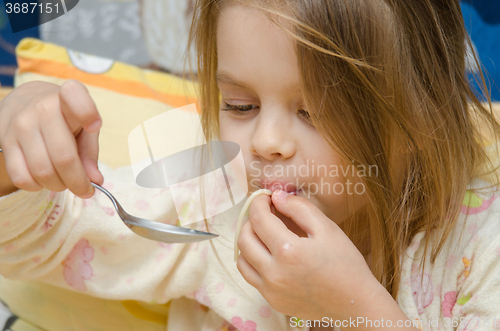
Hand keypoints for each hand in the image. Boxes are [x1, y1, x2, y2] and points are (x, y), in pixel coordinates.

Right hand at [0, 80, 102, 198]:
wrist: (24, 102)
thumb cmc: (64, 118)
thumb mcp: (83, 126)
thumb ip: (90, 151)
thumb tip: (95, 180)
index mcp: (67, 99)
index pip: (75, 97)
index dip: (87, 113)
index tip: (94, 125)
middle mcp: (42, 109)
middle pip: (63, 157)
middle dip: (78, 182)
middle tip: (85, 190)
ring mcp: (20, 126)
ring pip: (43, 172)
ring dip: (59, 186)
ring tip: (65, 182)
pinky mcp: (4, 142)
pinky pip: (22, 177)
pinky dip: (37, 186)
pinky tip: (45, 179)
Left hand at [236, 189, 379, 319]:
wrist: (354, 302)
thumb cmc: (344, 263)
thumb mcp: (327, 228)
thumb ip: (299, 208)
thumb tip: (276, 197)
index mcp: (288, 251)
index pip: (259, 219)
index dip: (258, 202)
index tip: (264, 197)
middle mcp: (274, 273)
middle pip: (244, 238)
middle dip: (251, 220)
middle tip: (265, 214)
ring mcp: (271, 290)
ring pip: (242, 259)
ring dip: (249, 242)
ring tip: (265, 234)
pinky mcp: (272, 300)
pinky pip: (251, 277)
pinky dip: (254, 261)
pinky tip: (269, 254)